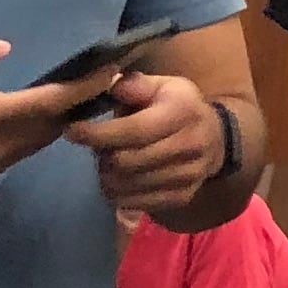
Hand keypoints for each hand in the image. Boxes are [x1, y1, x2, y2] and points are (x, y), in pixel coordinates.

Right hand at [0, 35, 100, 207]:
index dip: (85, 87)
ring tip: (74, 97)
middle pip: (53, 126)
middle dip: (79, 104)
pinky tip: (33, 119)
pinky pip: (18, 154)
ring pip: (37, 144)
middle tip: (100, 80)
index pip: (51, 103)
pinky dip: (34, 135)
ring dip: (57, 122)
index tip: (111, 70)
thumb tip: (4, 47)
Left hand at [61, 71, 226, 213]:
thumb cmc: (178, 107)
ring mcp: (188, 175)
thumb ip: (134, 85)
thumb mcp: (162, 86)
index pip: (133, 130)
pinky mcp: (182, 197)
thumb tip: (110, 84)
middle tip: (97, 147)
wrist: (216, 138)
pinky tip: (119, 179)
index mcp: (182, 112)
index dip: (98, 134)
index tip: (71, 131)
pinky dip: (119, 193)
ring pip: (128, 185)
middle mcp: (190, 145)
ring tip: (108, 162)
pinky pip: (137, 203)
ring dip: (108, 175)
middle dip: (103, 155)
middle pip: (126, 161)